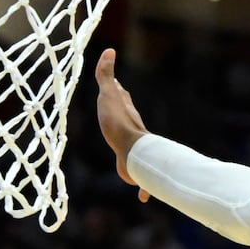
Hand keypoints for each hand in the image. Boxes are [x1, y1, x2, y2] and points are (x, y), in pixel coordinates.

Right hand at [93, 48, 150, 200]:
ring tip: (128, 157)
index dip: (116, 90)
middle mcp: (130, 129)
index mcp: (124, 111)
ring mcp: (132, 148)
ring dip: (129, 150)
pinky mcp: (133, 169)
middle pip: (127, 119)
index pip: (120, 96)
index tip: (114, 84)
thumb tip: (110, 49)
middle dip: (123, 117)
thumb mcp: (109, 96)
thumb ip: (106, 75)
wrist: (132, 153)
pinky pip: (137, 179)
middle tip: (119, 118)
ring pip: (131, 148)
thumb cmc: (118, 124)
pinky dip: (141, 187)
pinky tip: (143, 199)